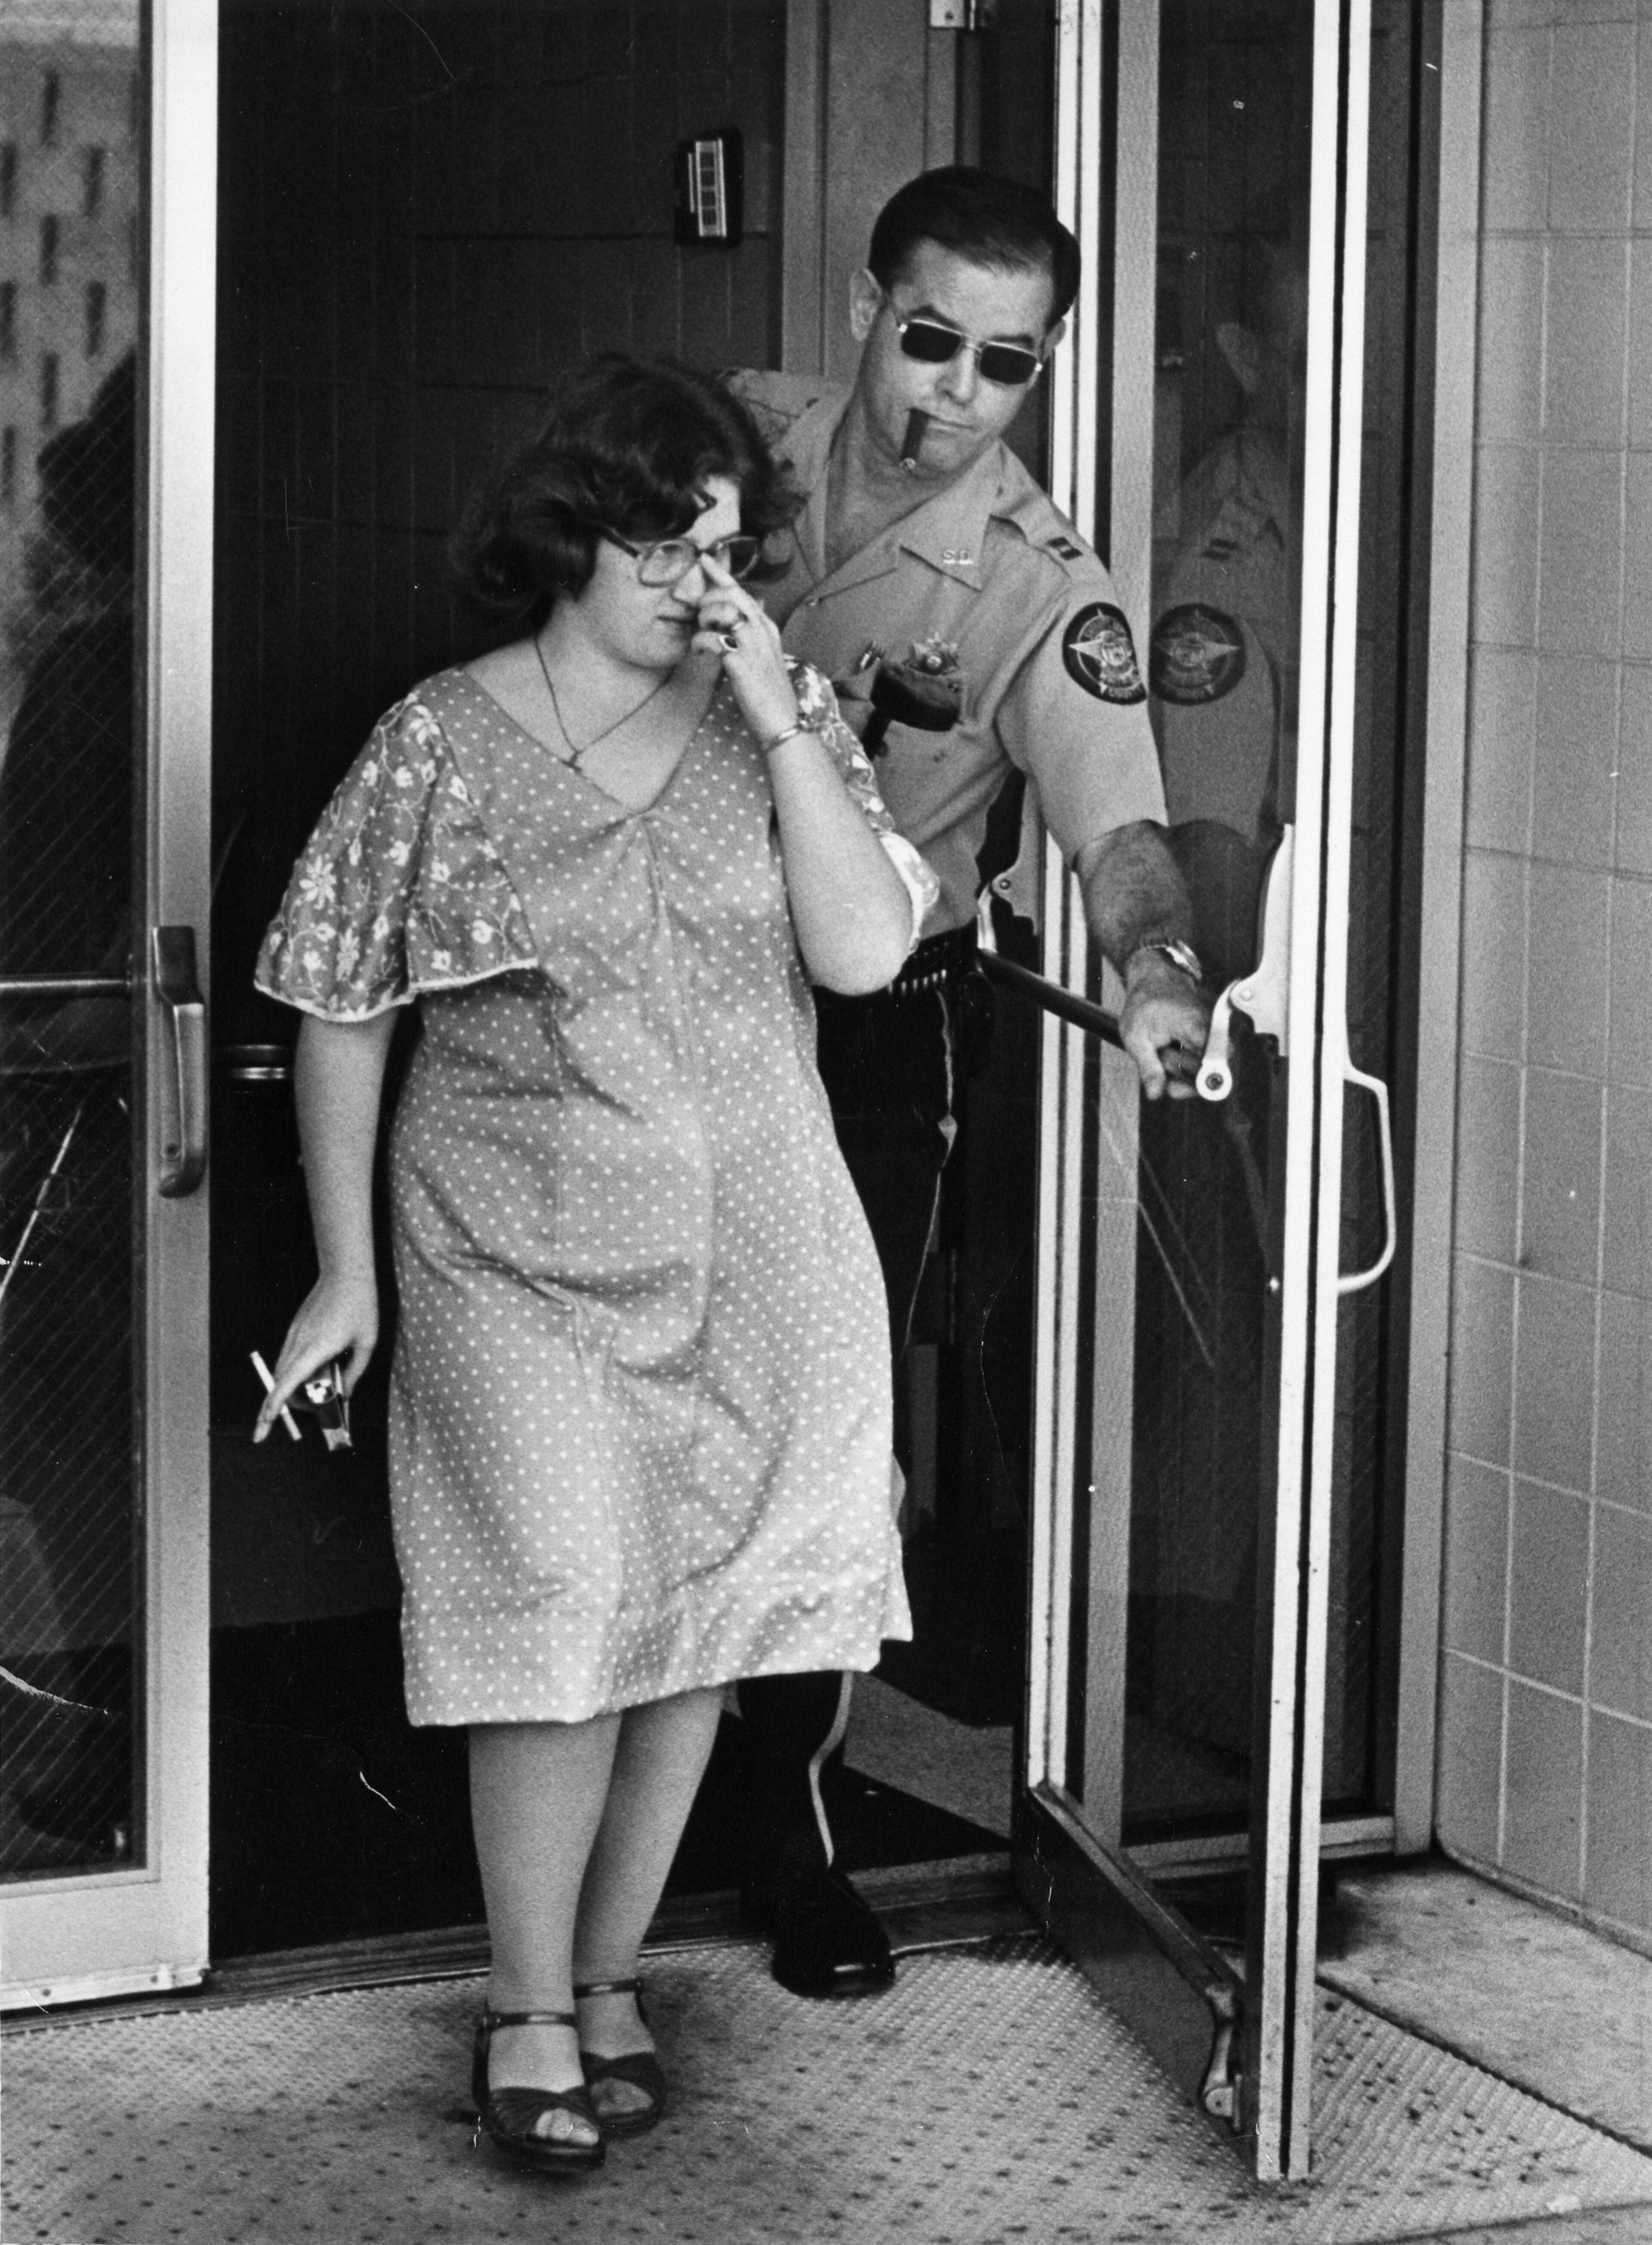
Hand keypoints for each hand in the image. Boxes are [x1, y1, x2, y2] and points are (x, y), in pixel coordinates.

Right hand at [252, 1269, 378, 1441]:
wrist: (345, 1272)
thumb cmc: (360, 1306)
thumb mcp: (367, 1343)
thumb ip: (355, 1372)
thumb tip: (345, 1394)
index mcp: (315, 1350)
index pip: (285, 1386)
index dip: (271, 1410)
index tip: (261, 1431)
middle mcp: (297, 1344)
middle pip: (281, 1385)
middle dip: (292, 1404)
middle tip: (319, 1408)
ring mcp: (293, 1336)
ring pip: (283, 1372)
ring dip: (296, 1387)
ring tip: (325, 1386)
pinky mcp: (294, 1330)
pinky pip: (289, 1358)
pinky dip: (297, 1372)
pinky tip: (320, 1368)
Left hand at [691, 554, 798, 744]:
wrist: (782, 722)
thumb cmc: (769, 694)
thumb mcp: (764, 658)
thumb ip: (751, 637)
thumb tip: (732, 622)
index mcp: (767, 629)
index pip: (743, 593)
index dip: (722, 574)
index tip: (705, 559)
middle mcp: (762, 633)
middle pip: (733, 595)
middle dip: (709, 595)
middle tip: (696, 609)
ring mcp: (753, 647)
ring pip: (724, 611)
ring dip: (704, 618)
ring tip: (700, 633)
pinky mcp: (741, 665)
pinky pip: (714, 639)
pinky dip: (700, 641)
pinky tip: (698, 651)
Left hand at [1119, 957, 1209, 1101]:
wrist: (1154, 980)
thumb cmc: (1144, 1005)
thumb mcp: (1135, 1037)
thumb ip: (1148, 1067)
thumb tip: (1155, 1094)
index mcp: (1196, 1026)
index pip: (1217, 1061)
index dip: (1200, 1080)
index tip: (1175, 1086)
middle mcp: (1213, 1031)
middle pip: (1210, 1073)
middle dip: (1182, 1075)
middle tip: (1162, 1056)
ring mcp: (1214, 1035)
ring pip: (1206, 1071)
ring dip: (1182, 1070)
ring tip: (1165, 1050)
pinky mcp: (1212, 1041)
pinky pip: (1202, 1066)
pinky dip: (1185, 1065)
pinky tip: (1172, 1051)